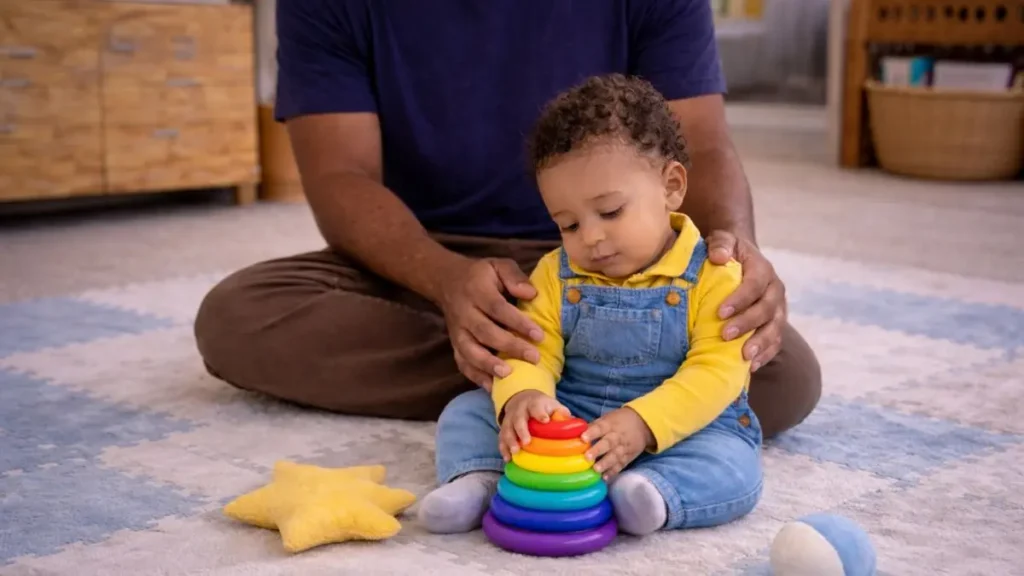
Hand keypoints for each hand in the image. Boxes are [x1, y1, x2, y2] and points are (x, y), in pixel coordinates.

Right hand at [438, 257, 544, 389]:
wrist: (446, 281)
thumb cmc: (480, 275)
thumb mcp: (497, 265)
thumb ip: (514, 276)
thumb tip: (531, 294)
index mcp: (476, 291)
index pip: (498, 308)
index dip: (518, 323)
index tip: (539, 335)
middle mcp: (464, 313)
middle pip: (486, 332)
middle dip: (510, 347)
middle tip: (534, 358)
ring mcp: (457, 331)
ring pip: (470, 351)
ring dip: (489, 365)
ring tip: (509, 374)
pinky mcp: (454, 344)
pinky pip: (462, 363)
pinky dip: (476, 377)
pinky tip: (492, 387)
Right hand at [498, 390, 569, 460]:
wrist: (522, 398)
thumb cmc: (542, 406)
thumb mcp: (553, 405)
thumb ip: (562, 413)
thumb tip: (577, 425)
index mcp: (534, 403)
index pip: (536, 407)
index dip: (540, 413)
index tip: (545, 420)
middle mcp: (519, 410)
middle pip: (518, 420)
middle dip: (521, 431)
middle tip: (526, 442)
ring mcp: (509, 420)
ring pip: (507, 430)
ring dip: (510, 441)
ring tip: (515, 452)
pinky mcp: (504, 429)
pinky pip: (501, 438)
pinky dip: (503, 448)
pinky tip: (507, 459)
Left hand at [580, 407, 653, 479]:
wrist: (642, 424)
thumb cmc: (617, 422)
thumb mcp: (605, 419)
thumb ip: (588, 425)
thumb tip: (566, 425)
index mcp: (609, 424)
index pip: (600, 427)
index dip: (592, 432)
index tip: (582, 438)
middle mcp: (616, 436)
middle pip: (608, 443)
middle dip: (598, 450)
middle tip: (587, 457)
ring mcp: (623, 447)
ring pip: (615, 456)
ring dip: (605, 463)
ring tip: (596, 470)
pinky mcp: (627, 457)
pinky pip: (620, 465)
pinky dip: (613, 472)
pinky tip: (605, 478)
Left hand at [706, 230, 786, 371]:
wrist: (742, 259)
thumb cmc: (728, 251)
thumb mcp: (723, 240)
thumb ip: (720, 243)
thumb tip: (718, 257)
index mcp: (763, 269)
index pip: (754, 285)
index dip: (740, 299)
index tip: (719, 312)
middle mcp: (775, 290)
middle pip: (766, 310)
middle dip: (746, 324)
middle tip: (724, 335)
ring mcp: (777, 309)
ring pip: (775, 329)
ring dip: (760, 344)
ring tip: (744, 357)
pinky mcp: (775, 324)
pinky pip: (775, 342)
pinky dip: (765, 355)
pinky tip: (751, 367)